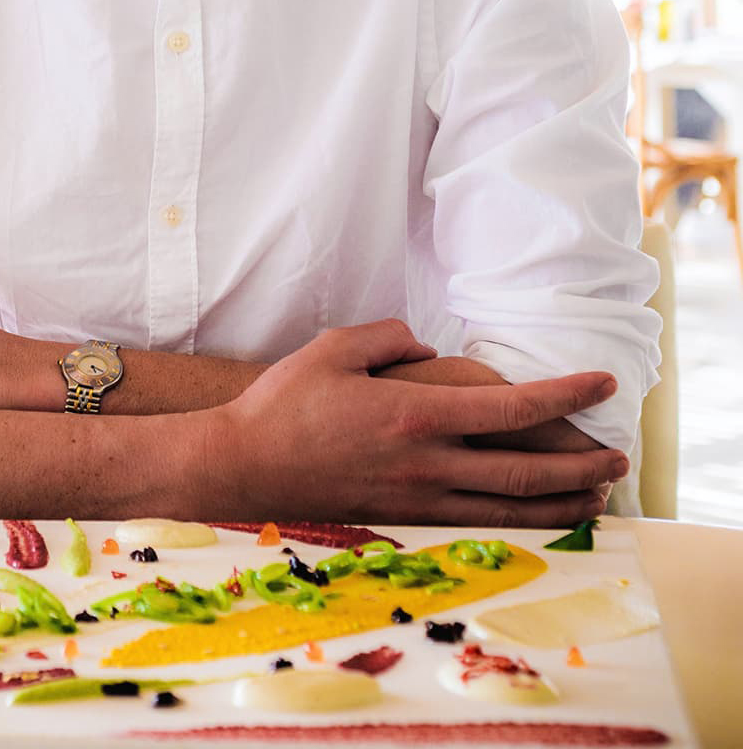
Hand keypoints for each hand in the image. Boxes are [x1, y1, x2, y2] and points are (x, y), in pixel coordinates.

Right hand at [208, 320, 628, 526]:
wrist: (243, 469)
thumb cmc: (285, 403)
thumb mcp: (335, 347)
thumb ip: (389, 336)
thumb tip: (427, 347)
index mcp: (417, 414)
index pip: (514, 409)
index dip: (568, 396)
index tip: (603, 384)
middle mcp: (428, 464)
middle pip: (527, 470)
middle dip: (582, 463)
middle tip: (619, 455)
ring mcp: (418, 500)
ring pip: (510, 510)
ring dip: (562, 504)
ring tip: (597, 496)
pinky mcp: (404, 522)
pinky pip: (476, 526)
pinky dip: (519, 525)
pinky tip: (535, 519)